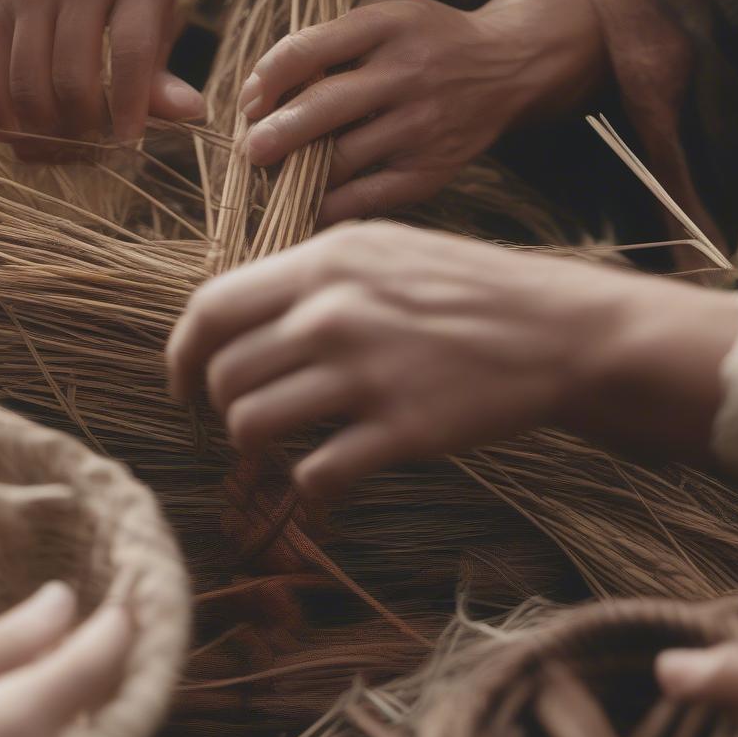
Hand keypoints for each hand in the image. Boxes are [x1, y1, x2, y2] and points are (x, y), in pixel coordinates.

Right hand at [0, 0, 203, 160]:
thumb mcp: (161, 22)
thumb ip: (163, 74)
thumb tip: (192, 113)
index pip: (131, 52)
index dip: (128, 107)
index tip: (129, 140)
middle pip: (71, 77)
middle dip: (85, 129)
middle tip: (98, 147)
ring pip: (26, 85)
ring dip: (47, 133)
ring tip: (68, 145)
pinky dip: (4, 121)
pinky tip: (28, 138)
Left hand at [166, 222, 737, 496]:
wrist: (557, 331)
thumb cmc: (463, 288)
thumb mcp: (381, 249)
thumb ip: (307, 276)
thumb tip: (234, 320)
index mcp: (324, 261)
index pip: (210, 309)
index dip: (180, 355)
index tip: (183, 384)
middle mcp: (334, 313)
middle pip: (223, 377)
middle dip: (220, 408)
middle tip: (244, 419)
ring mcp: (367, 373)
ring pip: (253, 427)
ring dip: (257, 448)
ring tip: (284, 445)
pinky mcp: (401, 432)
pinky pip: (314, 476)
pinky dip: (310, 486)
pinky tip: (331, 475)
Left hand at [237, 0, 607, 224]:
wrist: (510, 66)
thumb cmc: (426, 45)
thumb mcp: (385, 21)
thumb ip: (328, 47)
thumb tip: (257, 97)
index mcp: (388, 26)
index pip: (307, 50)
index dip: (265, 80)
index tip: (249, 103)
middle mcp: (408, 73)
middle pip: (322, 107)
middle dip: (273, 134)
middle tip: (251, 152)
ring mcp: (422, 125)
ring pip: (339, 159)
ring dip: (296, 173)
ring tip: (277, 176)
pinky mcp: (432, 170)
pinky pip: (366, 198)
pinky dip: (327, 208)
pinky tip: (306, 207)